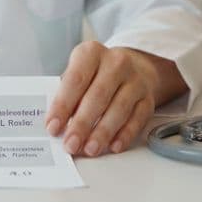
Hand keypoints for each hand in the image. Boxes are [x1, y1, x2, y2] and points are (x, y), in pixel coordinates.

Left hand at [45, 42, 178, 156]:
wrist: (132, 67)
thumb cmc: (96, 74)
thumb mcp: (78, 73)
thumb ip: (66, 94)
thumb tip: (56, 124)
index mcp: (91, 53)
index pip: (75, 80)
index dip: (63, 106)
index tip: (53, 127)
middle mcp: (116, 62)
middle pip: (97, 96)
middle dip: (82, 124)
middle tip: (71, 144)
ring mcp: (135, 80)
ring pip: (118, 109)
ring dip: (102, 133)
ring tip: (90, 149)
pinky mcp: (148, 98)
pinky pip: (137, 119)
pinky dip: (125, 135)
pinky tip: (113, 146)